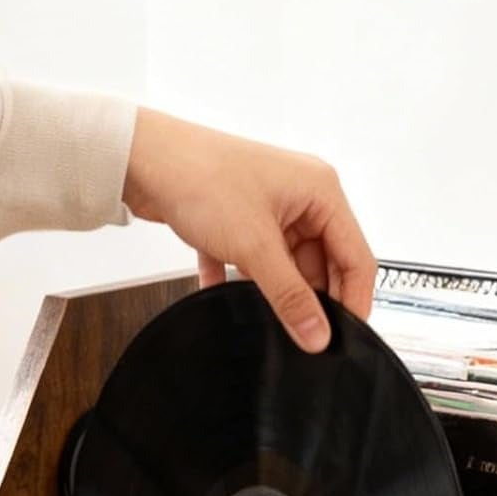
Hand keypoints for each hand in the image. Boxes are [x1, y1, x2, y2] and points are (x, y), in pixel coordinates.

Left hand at [121, 108, 375, 352]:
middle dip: (310, 299)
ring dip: (274, 290)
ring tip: (262, 313)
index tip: (343, 339)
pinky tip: (222, 291)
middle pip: (324, 265)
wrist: (139, 156)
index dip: (354, 301)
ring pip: (288, 266)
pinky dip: (240, 280)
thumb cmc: (200, 177)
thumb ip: (290, 297)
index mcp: (321, 192)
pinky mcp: (243, 220)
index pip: (357, 258)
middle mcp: (302, 197)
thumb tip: (318, 335)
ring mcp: (271, 208)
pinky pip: (254, 261)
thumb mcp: (254, 247)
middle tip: (301, 334)